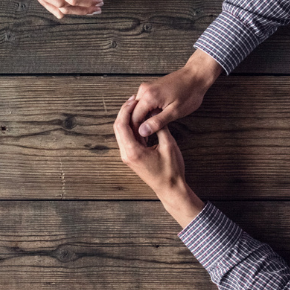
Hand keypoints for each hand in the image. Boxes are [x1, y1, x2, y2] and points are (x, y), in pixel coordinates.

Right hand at [24, 0, 101, 18]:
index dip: (87, 2)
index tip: (99, 1)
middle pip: (65, 7)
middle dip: (83, 10)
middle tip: (97, 9)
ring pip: (58, 9)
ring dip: (74, 11)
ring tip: (88, 10)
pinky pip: (50, 5)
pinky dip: (62, 9)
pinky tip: (73, 8)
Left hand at [114, 96, 205, 227]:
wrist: (170, 189)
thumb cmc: (171, 170)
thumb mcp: (169, 145)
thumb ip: (160, 127)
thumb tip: (154, 112)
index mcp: (133, 152)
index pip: (122, 125)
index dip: (126, 110)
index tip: (134, 100)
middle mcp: (126, 154)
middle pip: (118, 128)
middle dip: (124, 112)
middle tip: (134, 100)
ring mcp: (128, 157)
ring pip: (121, 133)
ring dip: (127, 119)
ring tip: (137, 107)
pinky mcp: (132, 158)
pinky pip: (127, 139)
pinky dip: (131, 128)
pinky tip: (141, 120)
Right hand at [129, 50, 220, 137]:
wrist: (196, 76)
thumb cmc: (189, 93)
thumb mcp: (175, 112)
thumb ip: (157, 122)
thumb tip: (142, 132)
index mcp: (148, 96)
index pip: (133, 118)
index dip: (136, 132)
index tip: (142, 143)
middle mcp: (144, 90)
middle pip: (132, 113)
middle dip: (137, 127)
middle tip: (145, 141)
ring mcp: (146, 88)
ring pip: (136, 109)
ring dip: (141, 120)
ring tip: (149, 133)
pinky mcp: (150, 88)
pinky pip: (142, 103)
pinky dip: (145, 113)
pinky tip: (152, 121)